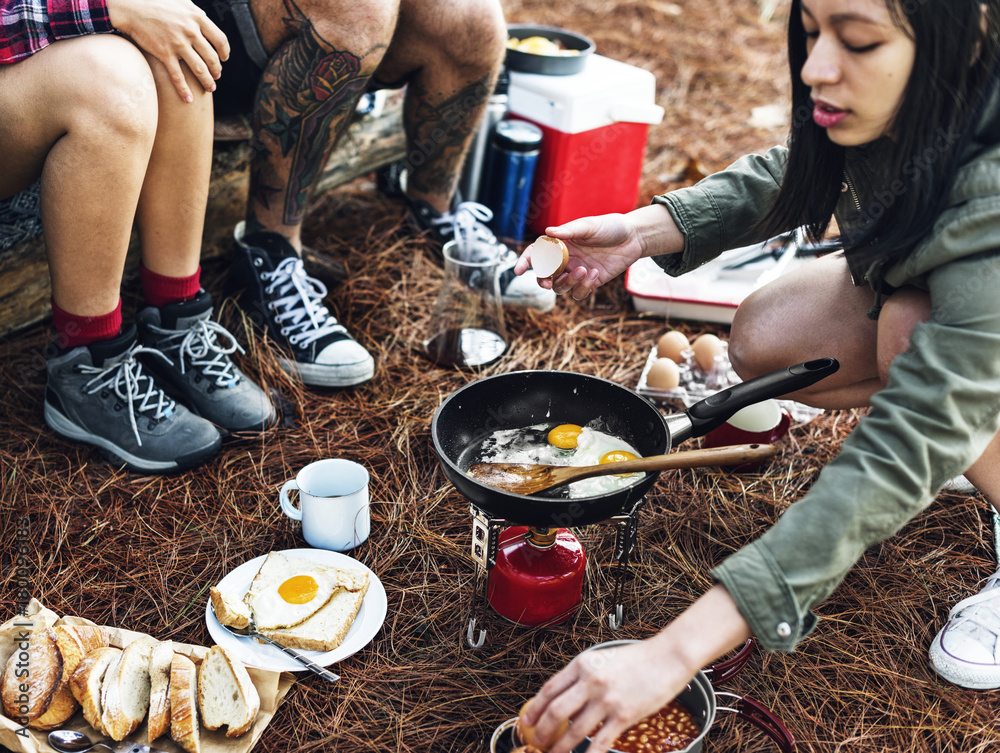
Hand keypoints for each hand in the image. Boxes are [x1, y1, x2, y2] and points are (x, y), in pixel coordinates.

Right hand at [107, 0, 230, 101]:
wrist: (131, 6)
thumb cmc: (155, 2)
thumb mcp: (180, 1)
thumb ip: (195, 12)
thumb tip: (206, 19)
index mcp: (197, 18)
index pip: (220, 39)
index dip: (224, 52)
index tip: (224, 58)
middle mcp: (190, 31)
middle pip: (211, 58)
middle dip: (216, 70)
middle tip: (217, 76)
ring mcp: (178, 44)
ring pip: (199, 69)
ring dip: (207, 81)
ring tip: (210, 88)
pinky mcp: (164, 53)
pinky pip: (178, 76)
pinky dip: (184, 90)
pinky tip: (188, 99)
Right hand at [513, 204, 682, 301]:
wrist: (634, 238)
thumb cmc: (610, 227)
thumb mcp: (589, 225)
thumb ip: (569, 231)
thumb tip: (548, 232)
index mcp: (560, 244)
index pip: (537, 254)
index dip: (526, 262)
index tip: (518, 271)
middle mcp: (565, 259)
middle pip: (545, 276)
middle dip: (543, 281)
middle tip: (548, 282)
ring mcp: (577, 272)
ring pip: (561, 287)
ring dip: (568, 283)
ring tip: (584, 271)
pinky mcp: (590, 282)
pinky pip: (579, 293)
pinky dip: (584, 287)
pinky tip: (596, 274)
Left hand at [522, 640, 693, 752]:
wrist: (668, 657)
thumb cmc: (638, 658)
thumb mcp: (603, 659)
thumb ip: (584, 677)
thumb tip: (567, 701)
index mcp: (583, 664)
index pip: (549, 689)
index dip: (535, 708)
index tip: (527, 721)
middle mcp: (591, 681)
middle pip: (556, 711)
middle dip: (543, 731)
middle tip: (538, 742)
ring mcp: (607, 700)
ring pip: (574, 730)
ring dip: (560, 747)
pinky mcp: (624, 716)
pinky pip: (600, 742)